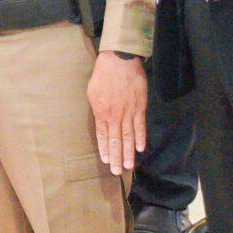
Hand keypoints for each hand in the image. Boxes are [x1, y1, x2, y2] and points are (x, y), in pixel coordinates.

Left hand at [88, 50, 148, 175]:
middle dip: (116, 157)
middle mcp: (115, 115)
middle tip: (117, 171)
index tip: (106, 161)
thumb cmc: (103, 74)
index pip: (103, 136)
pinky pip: (140, 126)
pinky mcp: (139, 107)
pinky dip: (140, 138)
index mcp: (101, 112)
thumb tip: (99, 118)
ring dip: (128, 152)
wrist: (119, 61)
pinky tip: (140, 148)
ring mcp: (128, 112)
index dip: (105, 149)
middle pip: (115, 140)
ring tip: (128, 166)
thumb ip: (96, 108)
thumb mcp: (92, 91)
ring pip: (128, 137)